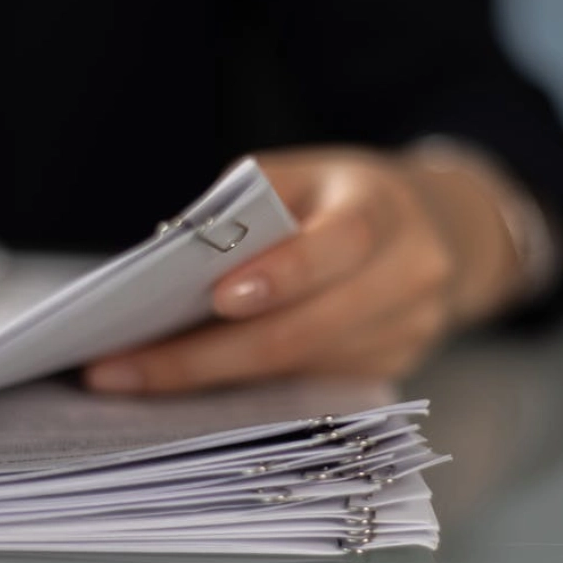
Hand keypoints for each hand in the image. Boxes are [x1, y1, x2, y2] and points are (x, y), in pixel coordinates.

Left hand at [84, 146, 524, 393]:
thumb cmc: (346, 197)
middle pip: (305, 331)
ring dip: (210, 379)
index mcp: (384, 209)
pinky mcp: (392, 370)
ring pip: (297, 370)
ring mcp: (407, 333)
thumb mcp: (304, 175)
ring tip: (133, 377)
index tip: (212, 298)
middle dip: (205, 357)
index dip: (280, 275)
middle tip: (121, 370)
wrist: (441, 233)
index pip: (339, 245)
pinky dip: (244, 386)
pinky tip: (188, 382)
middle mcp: (409, 276)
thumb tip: (169, 265)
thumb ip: (246, 208)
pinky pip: (307, 387)